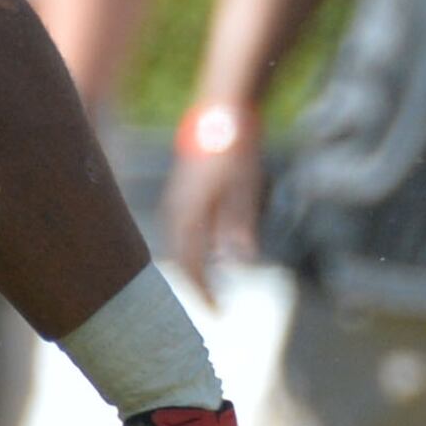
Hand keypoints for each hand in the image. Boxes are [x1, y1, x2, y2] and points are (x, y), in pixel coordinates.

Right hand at [163, 104, 263, 289]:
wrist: (222, 114)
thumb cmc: (237, 149)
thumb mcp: (246, 186)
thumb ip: (241, 222)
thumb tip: (242, 259)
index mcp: (190, 211)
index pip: (191, 264)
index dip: (204, 290)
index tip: (217, 312)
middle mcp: (179, 209)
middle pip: (182, 258)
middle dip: (196, 284)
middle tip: (213, 307)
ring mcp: (179, 200)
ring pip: (182, 245)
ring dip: (194, 268)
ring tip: (209, 290)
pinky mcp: (185, 193)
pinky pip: (186, 230)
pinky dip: (195, 249)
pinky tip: (211, 259)